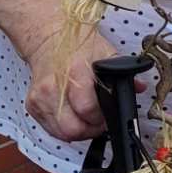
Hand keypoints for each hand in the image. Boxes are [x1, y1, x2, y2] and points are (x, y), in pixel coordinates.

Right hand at [24, 26, 120, 140]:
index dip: (100, 118)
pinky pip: (49, 128)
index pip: (87, 109)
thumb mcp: (106, 53)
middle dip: (89, 131)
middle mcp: (54, 86)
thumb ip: (124, 73)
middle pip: (71, 128)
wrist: (49, 39)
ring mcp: (40, 97)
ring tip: (87, 121)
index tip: (106, 116)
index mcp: (75, 72)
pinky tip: (73, 117)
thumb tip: (139, 88)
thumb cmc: (79, 47)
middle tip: (98, 123)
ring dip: (77, 132)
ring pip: (60, 133)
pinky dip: (63, 128)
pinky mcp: (32, 104)